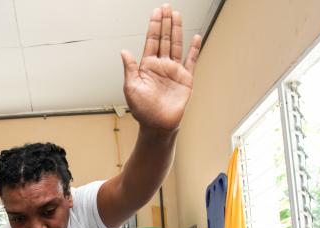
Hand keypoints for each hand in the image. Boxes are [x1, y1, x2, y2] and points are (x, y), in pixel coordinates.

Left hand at [121, 4, 200, 131]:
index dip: (154, 27)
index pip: (151, 41)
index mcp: (147, 67)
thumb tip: (124, 52)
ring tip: (177, 15)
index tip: (156, 13)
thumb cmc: (143, 111)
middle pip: (164, 39)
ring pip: (176, 46)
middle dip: (165, 23)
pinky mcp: (185, 79)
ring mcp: (174, 71)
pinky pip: (191, 61)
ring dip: (177, 30)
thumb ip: (130, 69)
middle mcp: (161, 66)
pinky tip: (195, 37)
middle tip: (166, 8)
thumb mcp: (131, 88)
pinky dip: (194, 49)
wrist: (157, 125)